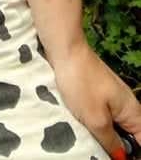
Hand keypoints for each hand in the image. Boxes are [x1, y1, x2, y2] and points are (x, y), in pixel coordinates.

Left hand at [50, 41, 140, 157]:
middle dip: (121, 148)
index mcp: (132, 111)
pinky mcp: (99, 93)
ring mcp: (113, 97)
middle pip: (132, 135)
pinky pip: (105, 116)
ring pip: (116, 126)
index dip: (137, 155)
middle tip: (105, 154)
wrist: (66, 51)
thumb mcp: (96, 120)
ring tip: (94, 143)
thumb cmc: (81, 81)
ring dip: (108, 137)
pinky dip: (99, 125)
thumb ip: (110, 141)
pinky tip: (86, 128)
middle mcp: (127, 104)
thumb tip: (120, 156)